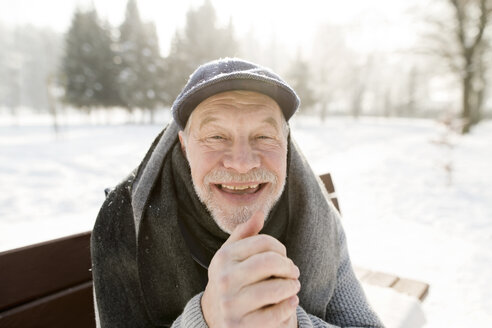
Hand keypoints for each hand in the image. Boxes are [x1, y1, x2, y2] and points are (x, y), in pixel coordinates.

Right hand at [202, 210, 299, 327]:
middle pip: (270, 262)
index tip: (283, 256)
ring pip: (276, 288)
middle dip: (288, 266)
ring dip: (292, 286)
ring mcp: (231, 305)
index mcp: (222, 258)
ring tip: (293, 286)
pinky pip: (277, 313)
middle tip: (294, 272)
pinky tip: (291, 302)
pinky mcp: (241, 327)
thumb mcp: (231, 256)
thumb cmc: (231, 280)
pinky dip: (290, 306)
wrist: (214, 319)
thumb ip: (245, 234)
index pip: (263, 242)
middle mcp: (223, 280)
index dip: (280, 247)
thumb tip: (260, 213)